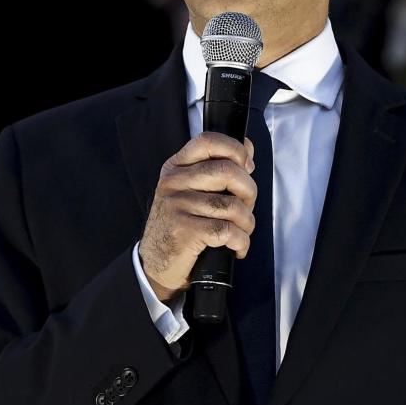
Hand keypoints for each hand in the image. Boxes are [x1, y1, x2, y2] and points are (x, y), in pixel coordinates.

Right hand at [138, 132, 257, 301]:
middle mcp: (173, 182)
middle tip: (246, 207)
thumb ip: (219, 168)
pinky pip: (227, 231)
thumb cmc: (182, 225)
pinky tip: (237, 248)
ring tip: (241, 232)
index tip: (247, 167)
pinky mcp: (183, 230)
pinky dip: (240, 241)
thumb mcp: (193, 191)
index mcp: (176, 167)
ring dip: (246, 222)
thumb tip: (247, 148)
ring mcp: (177, 206)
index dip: (235, 150)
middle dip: (249, 191)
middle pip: (227, 171)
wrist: (156, 263)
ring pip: (231, 206)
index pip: (208, 141)